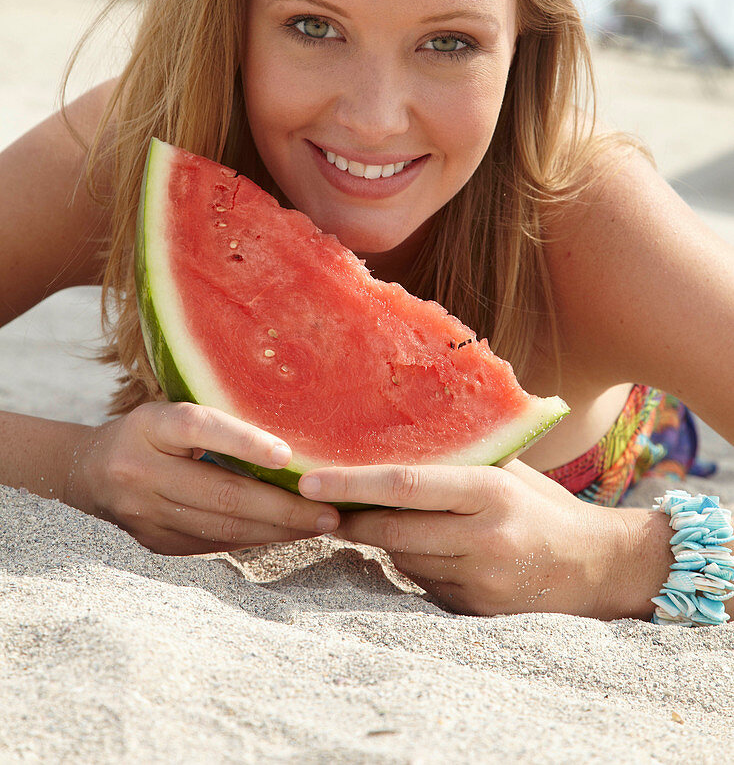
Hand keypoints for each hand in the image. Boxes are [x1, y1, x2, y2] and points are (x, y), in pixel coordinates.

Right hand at [69, 401, 340, 554]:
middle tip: (330, 512)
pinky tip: (285, 534)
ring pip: (222, 528)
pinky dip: (254, 540)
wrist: (88, 471)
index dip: (244, 441)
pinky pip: (213, 545)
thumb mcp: (171, 410)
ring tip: (320, 526)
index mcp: (149, 426)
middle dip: (283, 507)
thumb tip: (291, 439)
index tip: (288, 455)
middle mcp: (141, 470)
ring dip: (277, 530)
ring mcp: (144, 514)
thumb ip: (217, 420)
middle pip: (222, 493)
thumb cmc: (150, 432)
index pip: (200, 428)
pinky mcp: (153, 544)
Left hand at [298, 458, 628, 617]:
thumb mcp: (508, 472)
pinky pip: (423, 585)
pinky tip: (426, 550)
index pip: (405, 484)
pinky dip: (412, 566)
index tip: (308, 480)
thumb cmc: (543, 506)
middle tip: (316, 505)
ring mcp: (480, 580)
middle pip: (392, 531)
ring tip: (372, 519)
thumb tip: (390, 434)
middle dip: (348, 521)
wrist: (599, 567)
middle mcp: (483, 537)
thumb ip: (460, 458)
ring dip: (379, 543)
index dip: (351, 483)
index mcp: (489, 491)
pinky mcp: (477, 611)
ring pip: (402, 561)